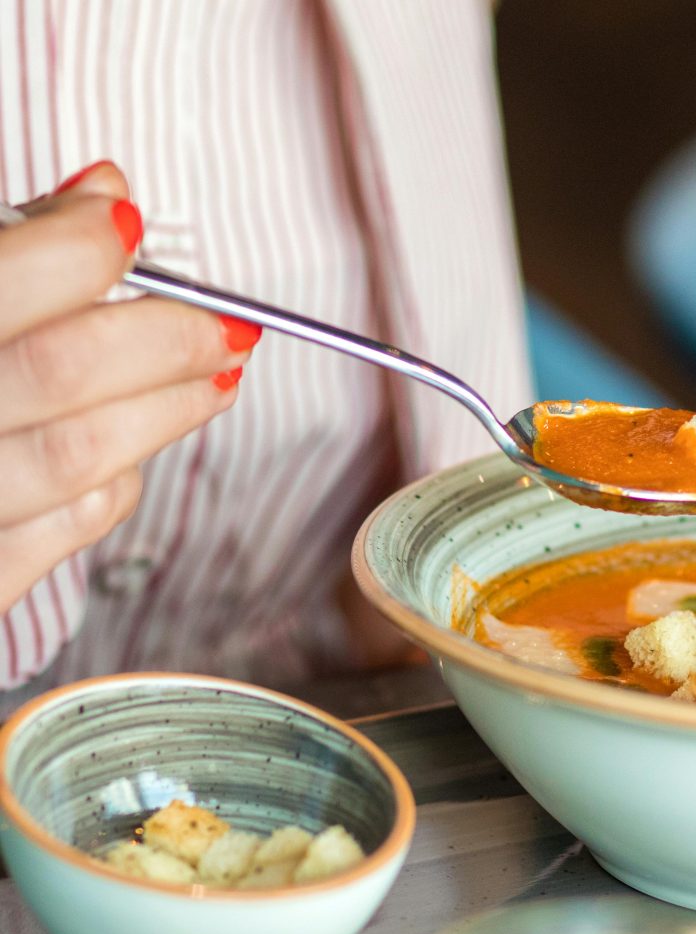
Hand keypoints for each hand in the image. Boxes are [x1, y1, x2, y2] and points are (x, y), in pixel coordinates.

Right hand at [0, 162, 260, 610]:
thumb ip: (0, 243)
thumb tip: (103, 195)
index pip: (5, 280)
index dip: (81, 246)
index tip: (127, 220)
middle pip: (65, 371)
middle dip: (168, 341)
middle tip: (228, 325)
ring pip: (82, 458)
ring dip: (169, 413)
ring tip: (217, 380)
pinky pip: (63, 532)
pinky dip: (114, 488)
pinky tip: (133, 456)